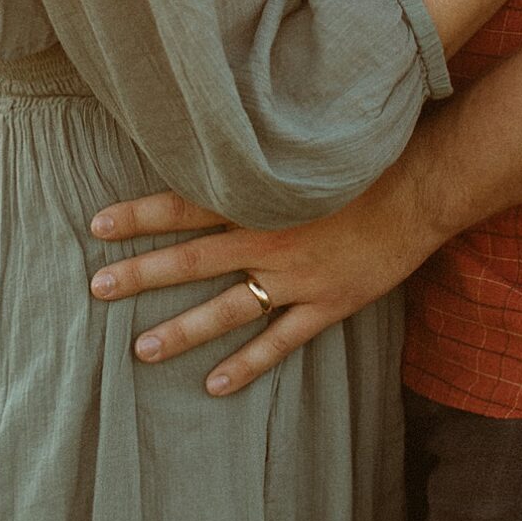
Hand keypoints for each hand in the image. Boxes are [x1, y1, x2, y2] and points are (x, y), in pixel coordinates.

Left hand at [85, 151, 441, 396]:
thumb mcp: (305, 146)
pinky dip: (247, 364)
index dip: (140, 215)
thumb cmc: (366, 156)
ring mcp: (298, 275)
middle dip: (142, 274)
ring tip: (141, 350)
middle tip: (97, 288)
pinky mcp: (328, 302)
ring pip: (227, 308)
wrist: (423, 185)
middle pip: (193, 258)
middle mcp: (270, 237)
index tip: (97, 224)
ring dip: (182, 330)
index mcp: (261, 196)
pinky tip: (214, 385)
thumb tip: (218, 135)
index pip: (185, 203)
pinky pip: (280, 341)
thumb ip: (261, 152)